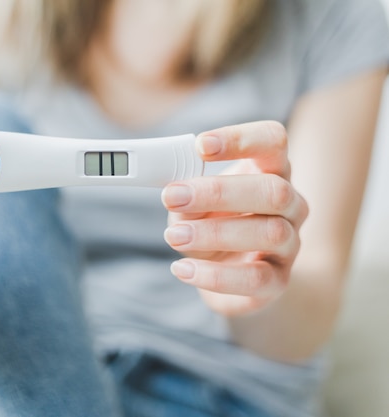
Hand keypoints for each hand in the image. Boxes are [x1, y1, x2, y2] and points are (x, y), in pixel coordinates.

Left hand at [161, 121, 307, 316]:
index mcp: (269, 170)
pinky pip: (256, 278)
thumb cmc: (212, 225)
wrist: (234, 278)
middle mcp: (290, 203)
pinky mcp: (278, 281)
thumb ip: (185, 192)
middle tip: (172, 196)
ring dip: (214, 233)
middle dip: (218, 192)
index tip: (200, 145)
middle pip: (273, 189)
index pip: (273, 141)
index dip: (241, 139)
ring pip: (269, 232)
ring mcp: (290, 243)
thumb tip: (173, 192)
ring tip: (174, 235)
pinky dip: (215, 275)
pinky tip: (182, 269)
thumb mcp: (193, 203)